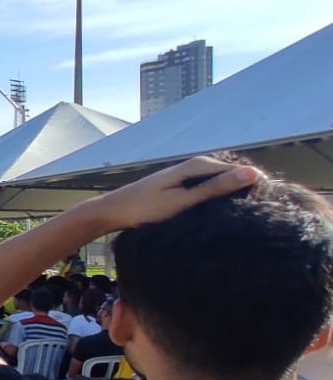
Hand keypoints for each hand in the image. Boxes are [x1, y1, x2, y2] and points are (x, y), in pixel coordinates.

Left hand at [84, 156, 260, 231]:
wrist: (110, 212)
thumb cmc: (145, 208)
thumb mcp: (183, 201)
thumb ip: (215, 188)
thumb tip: (251, 173)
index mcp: (193, 166)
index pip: (234, 168)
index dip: (251, 182)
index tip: (268, 199)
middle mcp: (188, 167)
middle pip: (225, 173)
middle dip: (241, 186)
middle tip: (259, 208)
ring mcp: (182, 177)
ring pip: (214, 182)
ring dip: (227, 193)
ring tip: (244, 211)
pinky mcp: (176, 187)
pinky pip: (203, 188)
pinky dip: (214, 197)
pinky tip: (219, 211)